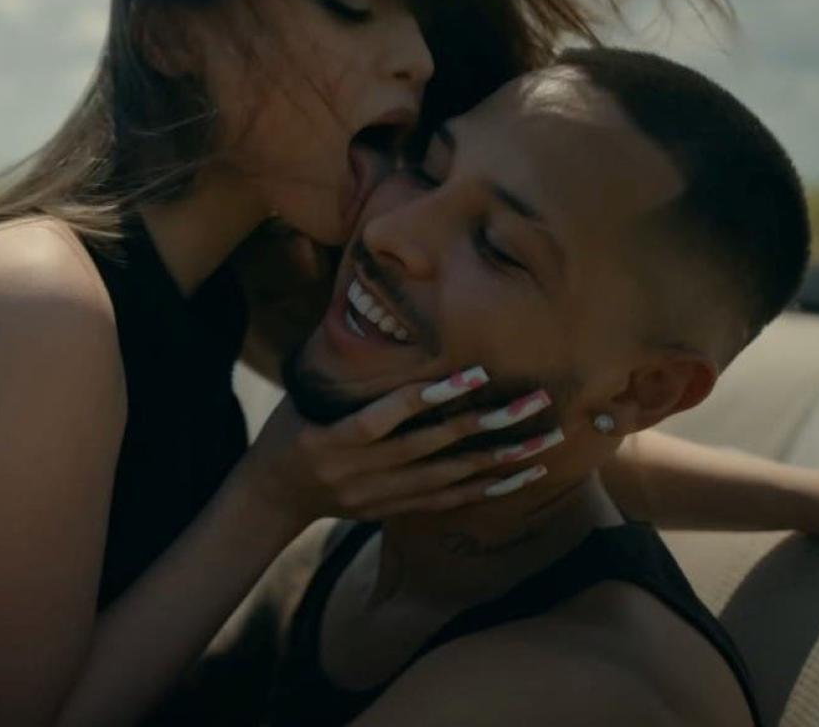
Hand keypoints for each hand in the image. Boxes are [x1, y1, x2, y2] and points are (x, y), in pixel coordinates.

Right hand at [239, 368, 562, 523]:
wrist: (273, 495)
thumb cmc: (292, 428)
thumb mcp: (304, 396)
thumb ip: (343, 371)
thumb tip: (373, 309)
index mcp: (331, 439)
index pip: (384, 418)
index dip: (428, 397)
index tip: (473, 373)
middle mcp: (357, 472)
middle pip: (431, 447)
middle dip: (486, 423)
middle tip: (534, 401)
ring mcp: (378, 495)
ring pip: (449, 476)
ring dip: (500, 456)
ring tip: (544, 437)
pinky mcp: (393, 510)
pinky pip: (448, 500)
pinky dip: (487, 487)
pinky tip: (522, 473)